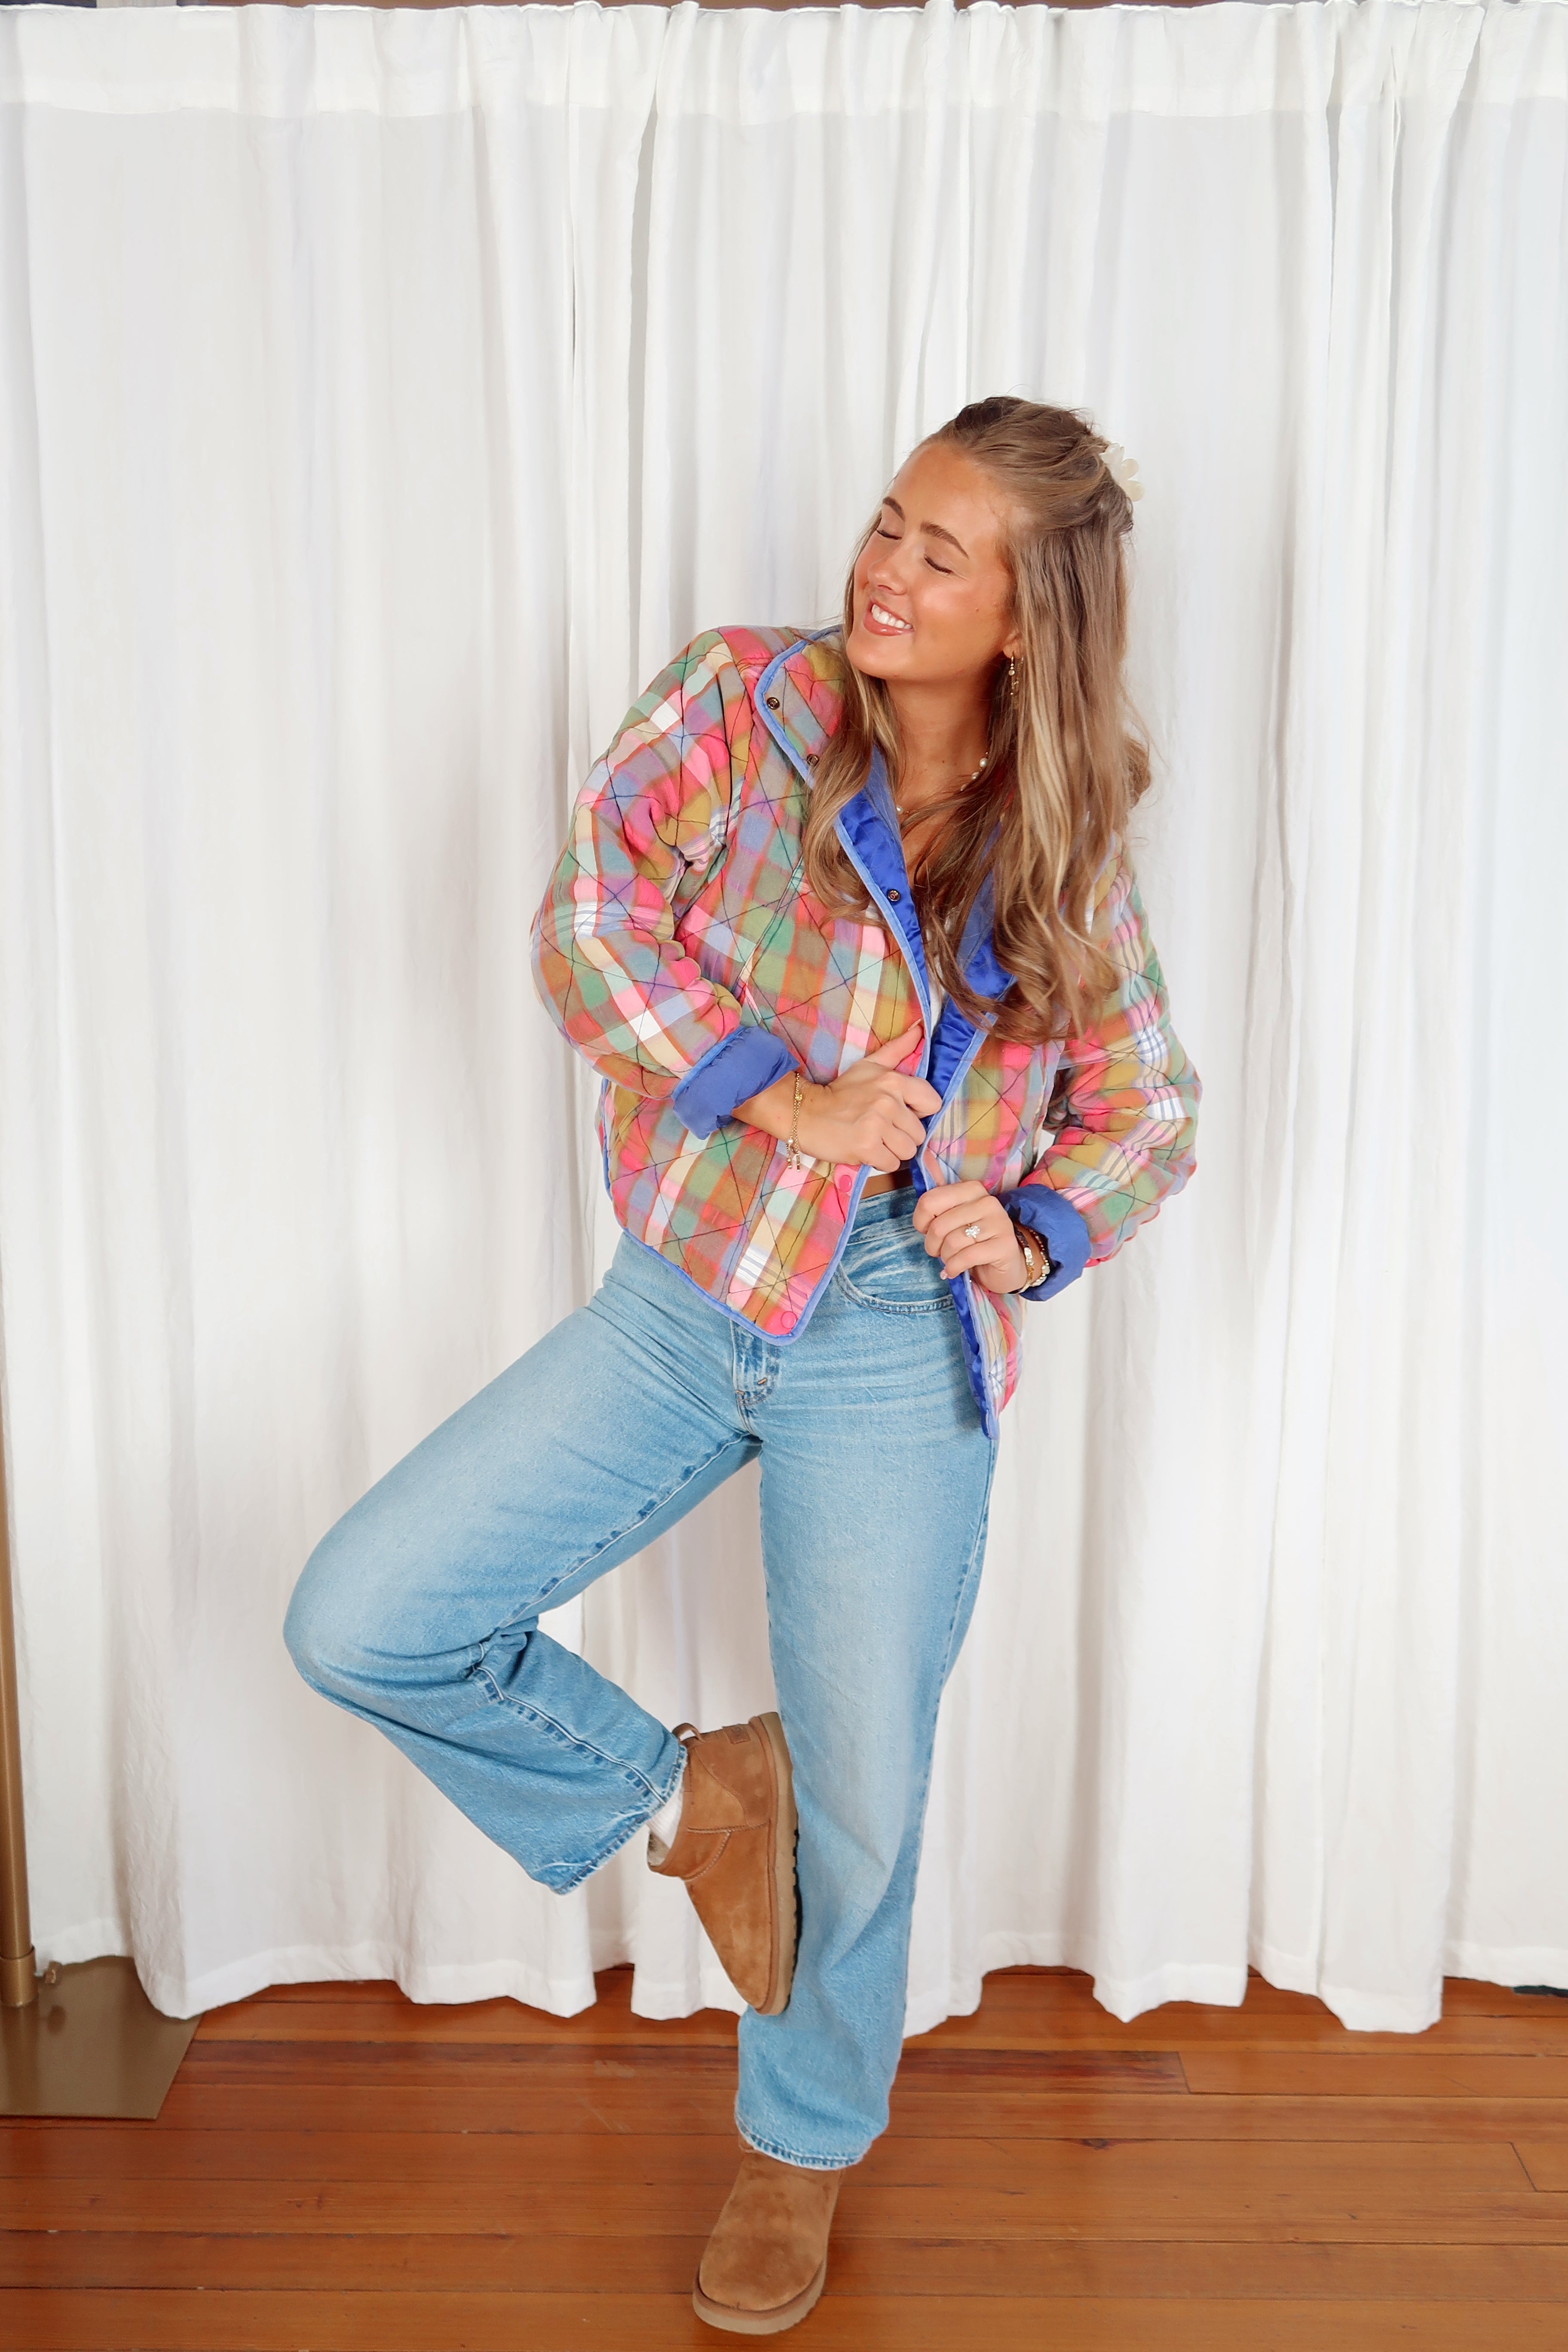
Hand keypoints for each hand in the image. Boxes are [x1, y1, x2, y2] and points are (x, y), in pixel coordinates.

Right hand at [736, 1024, 940, 1172]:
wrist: (805, 1113)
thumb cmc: (840, 1092)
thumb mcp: (869, 1066)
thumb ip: (896, 1050)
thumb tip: (919, 1030)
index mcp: (893, 1081)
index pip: (933, 1103)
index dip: (919, 1112)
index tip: (901, 1113)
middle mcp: (888, 1101)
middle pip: (919, 1133)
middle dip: (902, 1135)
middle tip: (879, 1128)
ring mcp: (878, 1125)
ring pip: (908, 1151)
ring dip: (892, 1150)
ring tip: (873, 1139)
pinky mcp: (867, 1147)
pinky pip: (891, 1163)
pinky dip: (879, 1161)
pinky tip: (865, 1149)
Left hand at [913, 1180, 1030, 1291]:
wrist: (1006, 1265)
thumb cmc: (974, 1240)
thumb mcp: (954, 1216)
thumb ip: (940, 1195)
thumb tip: (925, 1157)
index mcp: (971, 1189)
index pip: (929, 1201)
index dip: (921, 1222)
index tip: (927, 1231)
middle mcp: (987, 1202)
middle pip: (939, 1225)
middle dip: (933, 1245)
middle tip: (939, 1251)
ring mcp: (998, 1223)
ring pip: (952, 1243)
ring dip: (945, 1258)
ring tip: (951, 1259)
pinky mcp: (1004, 1245)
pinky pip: (965, 1257)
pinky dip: (954, 1268)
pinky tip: (954, 1270)